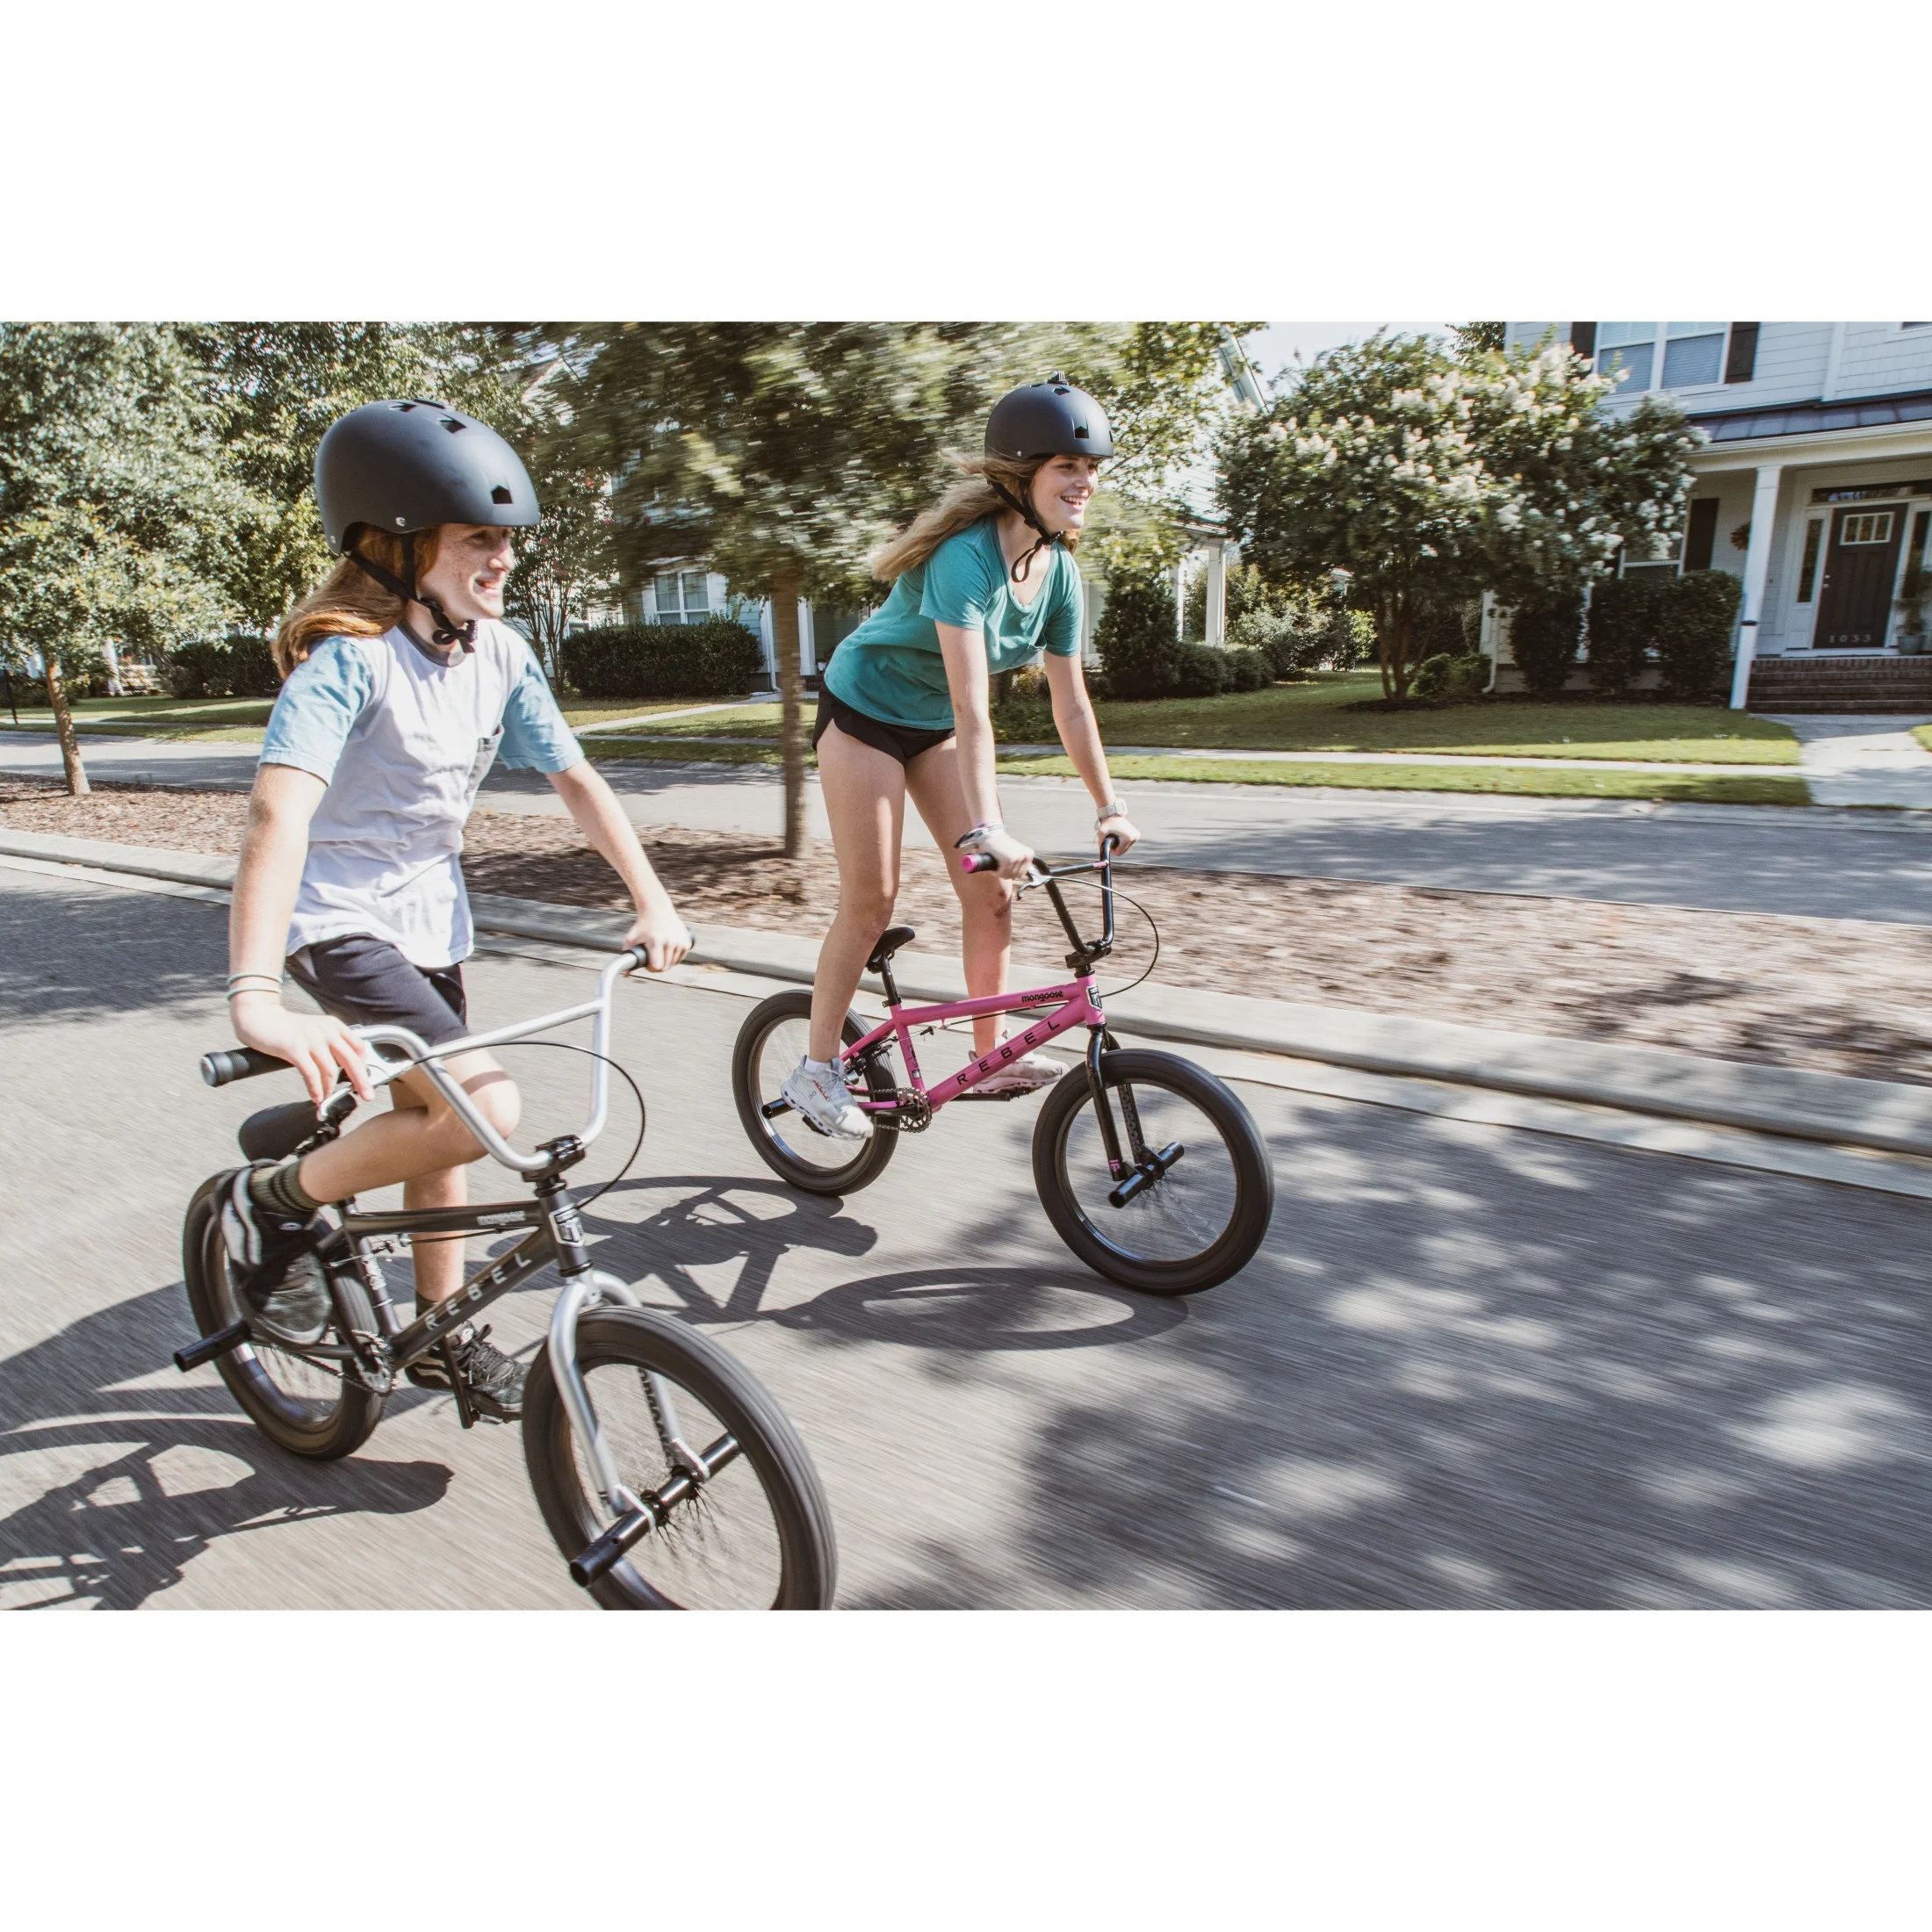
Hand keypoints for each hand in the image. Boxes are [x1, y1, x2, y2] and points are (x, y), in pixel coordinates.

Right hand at [230, 992, 371, 1105]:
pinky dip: (316, 1089)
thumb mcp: (316, 1030)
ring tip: (327, 1099)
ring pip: (330, 1070)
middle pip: (351, 1060)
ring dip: (330, 1089)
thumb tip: (345, 1069)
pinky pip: (311, 1074)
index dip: (364, 1066)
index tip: (365, 1081)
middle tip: (366, 1096)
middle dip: (361, 1081)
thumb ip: (331, 1045)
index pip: (359, 1047)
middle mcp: (326, 1031)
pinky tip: (316, 1097)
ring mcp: (311, 1039)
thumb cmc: (288, 1029)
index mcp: (334, 1026)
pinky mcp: (294, 1047)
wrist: (260, 1017)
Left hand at [624, 901, 693, 973]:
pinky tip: (668, 952)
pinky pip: (681, 958)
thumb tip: (626, 974)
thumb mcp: (631, 939)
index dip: (651, 969)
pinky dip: (675, 958)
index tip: (647, 964)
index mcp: (656, 942)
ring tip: (659, 955)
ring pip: (674, 963)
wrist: (658, 909)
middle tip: (652, 960)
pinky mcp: (687, 941)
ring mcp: (680, 941)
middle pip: (666, 967)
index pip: (657, 966)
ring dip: (667, 963)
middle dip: (658, 967)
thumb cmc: (642, 925)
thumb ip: (626, 956)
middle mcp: (670, 942)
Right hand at [963, 823, 1036, 882]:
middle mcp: (1025, 856)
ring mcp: (1017, 858)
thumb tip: (1021, 875)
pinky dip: (996, 873)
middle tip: (999, 871)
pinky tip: (993, 870)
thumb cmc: (1002, 843)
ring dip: (1000, 874)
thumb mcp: (1016, 850)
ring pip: (1008, 875)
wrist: (992, 835)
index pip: (1022, 873)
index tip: (1005, 870)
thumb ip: (1021, 860)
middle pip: (1016, 875)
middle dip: (1006, 875)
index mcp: (1029, 854)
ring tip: (995, 869)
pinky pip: (1001, 873)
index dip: (1012, 873)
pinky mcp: (1008, 860)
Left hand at [1098, 812, 1140, 857]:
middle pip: (1123, 851)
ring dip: (1119, 846)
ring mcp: (1136, 837)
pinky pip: (1128, 844)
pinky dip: (1123, 843)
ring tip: (1115, 837)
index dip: (1111, 851)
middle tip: (1110, 841)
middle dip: (1116, 848)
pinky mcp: (1137, 835)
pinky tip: (1119, 836)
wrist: (1113, 814)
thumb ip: (1101, 843)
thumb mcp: (1101, 833)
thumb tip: (1103, 854)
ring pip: (1126, 848)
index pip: (1119, 853)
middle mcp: (1134, 838)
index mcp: (1128, 838)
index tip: (1107, 844)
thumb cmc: (1107, 823)